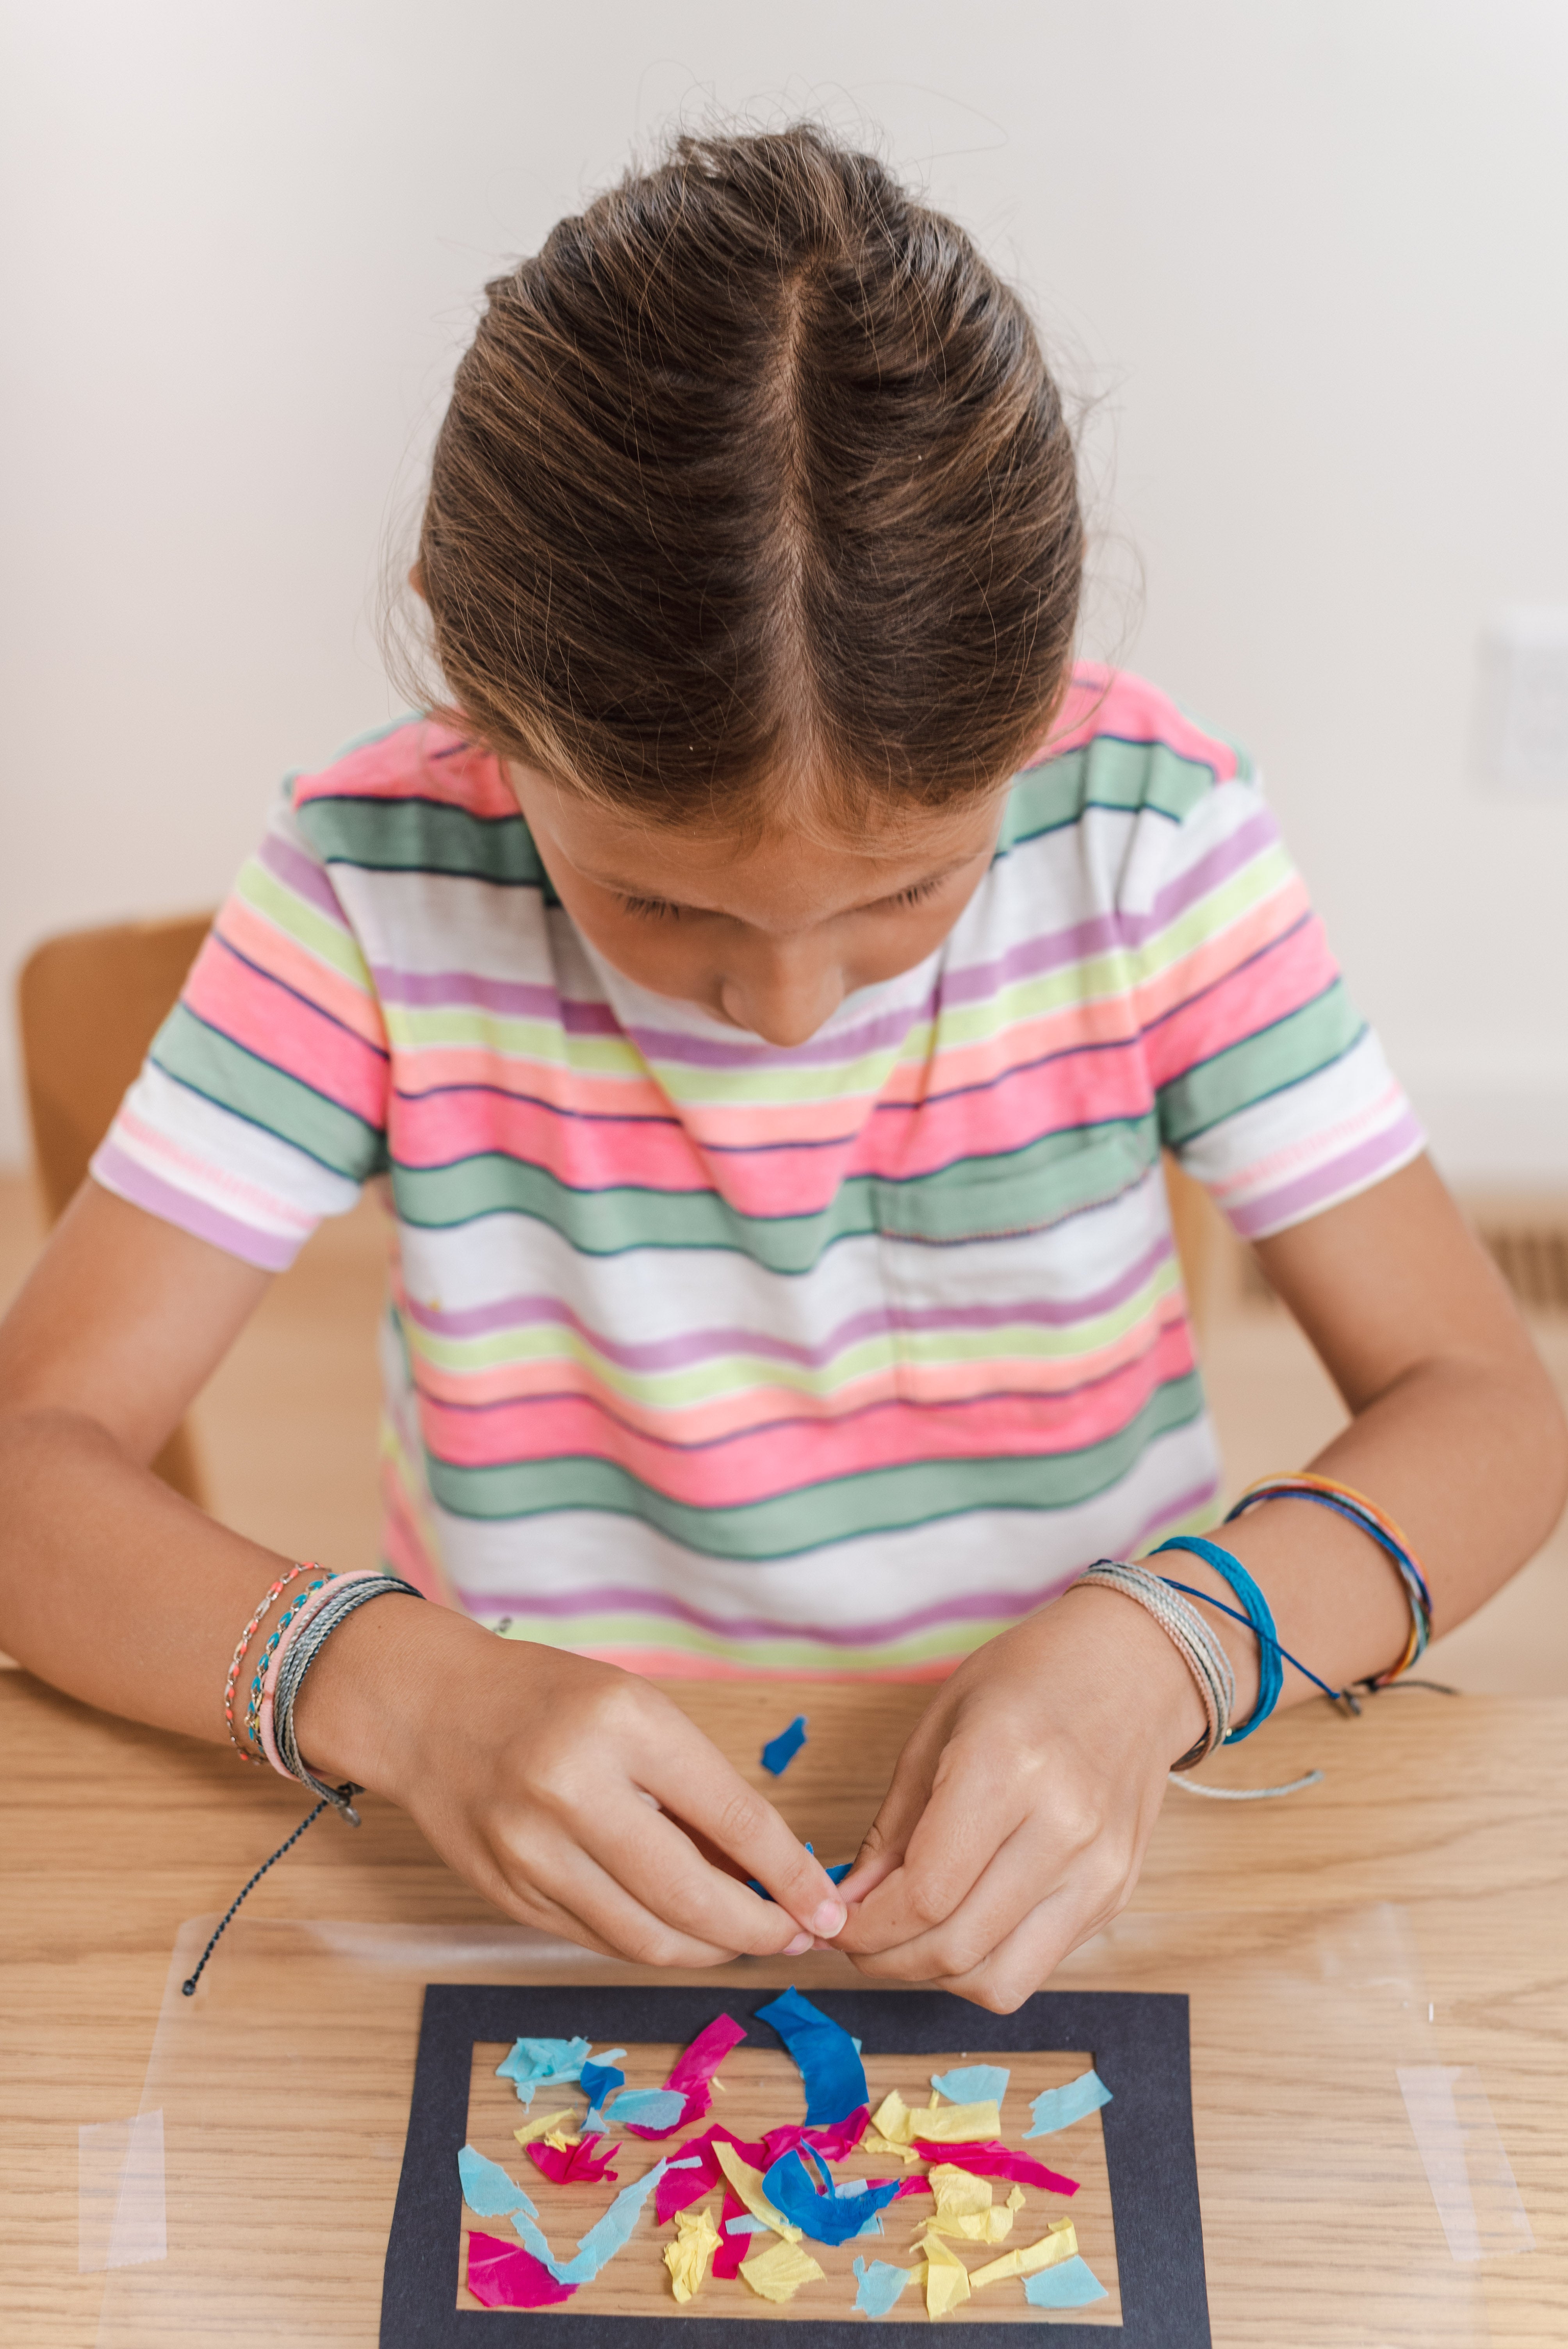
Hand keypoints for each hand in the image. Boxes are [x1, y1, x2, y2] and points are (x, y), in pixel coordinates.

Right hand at [295, 1599, 848, 1965]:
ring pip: (646, 1939)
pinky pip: (601, 1941)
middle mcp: (573, 1790)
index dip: (790, 1875)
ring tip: (744, 1937)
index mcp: (621, 1725)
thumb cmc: (548, 1699)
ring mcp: (532, 1851)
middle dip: (758, 1931)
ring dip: (709, 1951)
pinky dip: (653, 1945)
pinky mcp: (509, 1895)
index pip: (731, 1817)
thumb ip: (699, 1790)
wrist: (429, 1709)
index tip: (827, 1906)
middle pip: (690, 1897)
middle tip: (794, 1936)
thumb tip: (773, 1873)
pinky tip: (682, 1933)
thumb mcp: (636, 1710)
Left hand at [827, 1583, 1202, 2010]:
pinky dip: (986, 1963)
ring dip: (936, 1975)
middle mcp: (1062, 1828)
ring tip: (908, 1939)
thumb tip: (851, 1903)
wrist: (1134, 1668)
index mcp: (1006, 1769)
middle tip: (858, 1939)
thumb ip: (893, 1826)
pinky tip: (963, 1924)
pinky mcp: (1115, 1896)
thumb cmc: (1029, 1680)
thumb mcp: (939, 1726)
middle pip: (956, 1947)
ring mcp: (1098, 1870)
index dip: (865, 1927)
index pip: (924, 1895)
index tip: (835, 1923)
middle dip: (886, 1959)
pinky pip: (1036, 1967)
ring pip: (998, 1980)